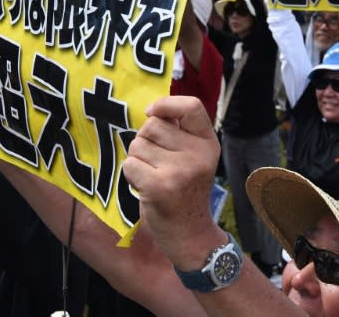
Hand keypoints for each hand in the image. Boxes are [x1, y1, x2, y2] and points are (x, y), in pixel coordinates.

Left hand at [122, 96, 221, 267]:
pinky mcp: (159, 186)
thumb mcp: (194, 158)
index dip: (166, 104)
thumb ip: (179, 133)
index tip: (152, 113)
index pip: (191, 105)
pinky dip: (130, 175)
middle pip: (153, 125)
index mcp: (208, 143)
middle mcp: (198, 154)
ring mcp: (180, 170)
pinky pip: (129, 164)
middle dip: (145, 141)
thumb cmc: (185, 191)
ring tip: (153, 176)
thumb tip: (153, 110)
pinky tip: (145, 187)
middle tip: (157, 164)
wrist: (190, 235)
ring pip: (137, 145)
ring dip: (137, 159)